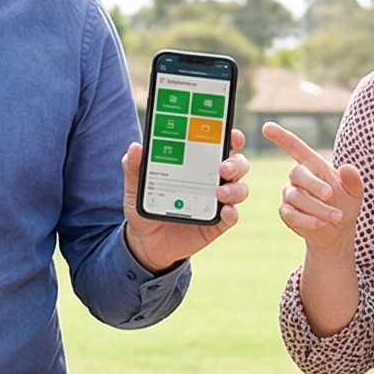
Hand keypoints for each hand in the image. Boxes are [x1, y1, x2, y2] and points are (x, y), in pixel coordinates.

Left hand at [122, 128, 249, 272]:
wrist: (145, 239)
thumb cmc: (147, 203)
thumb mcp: (136, 184)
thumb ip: (134, 166)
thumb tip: (135, 147)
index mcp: (198, 162)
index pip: (220, 144)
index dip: (230, 136)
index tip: (231, 133)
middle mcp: (213, 178)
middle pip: (237, 164)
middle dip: (235, 162)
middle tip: (222, 167)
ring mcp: (217, 201)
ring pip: (239, 189)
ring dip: (235, 189)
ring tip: (220, 192)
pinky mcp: (217, 223)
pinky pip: (231, 217)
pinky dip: (231, 213)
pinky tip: (225, 212)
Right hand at [262, 123, 365, 252]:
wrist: (338, 230)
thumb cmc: (345, 204)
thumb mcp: (355, 192)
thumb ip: (353, 180)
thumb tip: (347, 168)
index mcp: (313, 164)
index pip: (294, 147)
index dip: (280, 137)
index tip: (266, 127)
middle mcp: (298, 177)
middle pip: (297, 173)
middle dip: (313, 183)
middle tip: (330, 194)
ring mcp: (290, 194)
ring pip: (297, 197)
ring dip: (318, 207)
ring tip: (338, 217)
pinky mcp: (286, 212)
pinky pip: (292, 214)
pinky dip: (308, 220)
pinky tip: (322, 224)